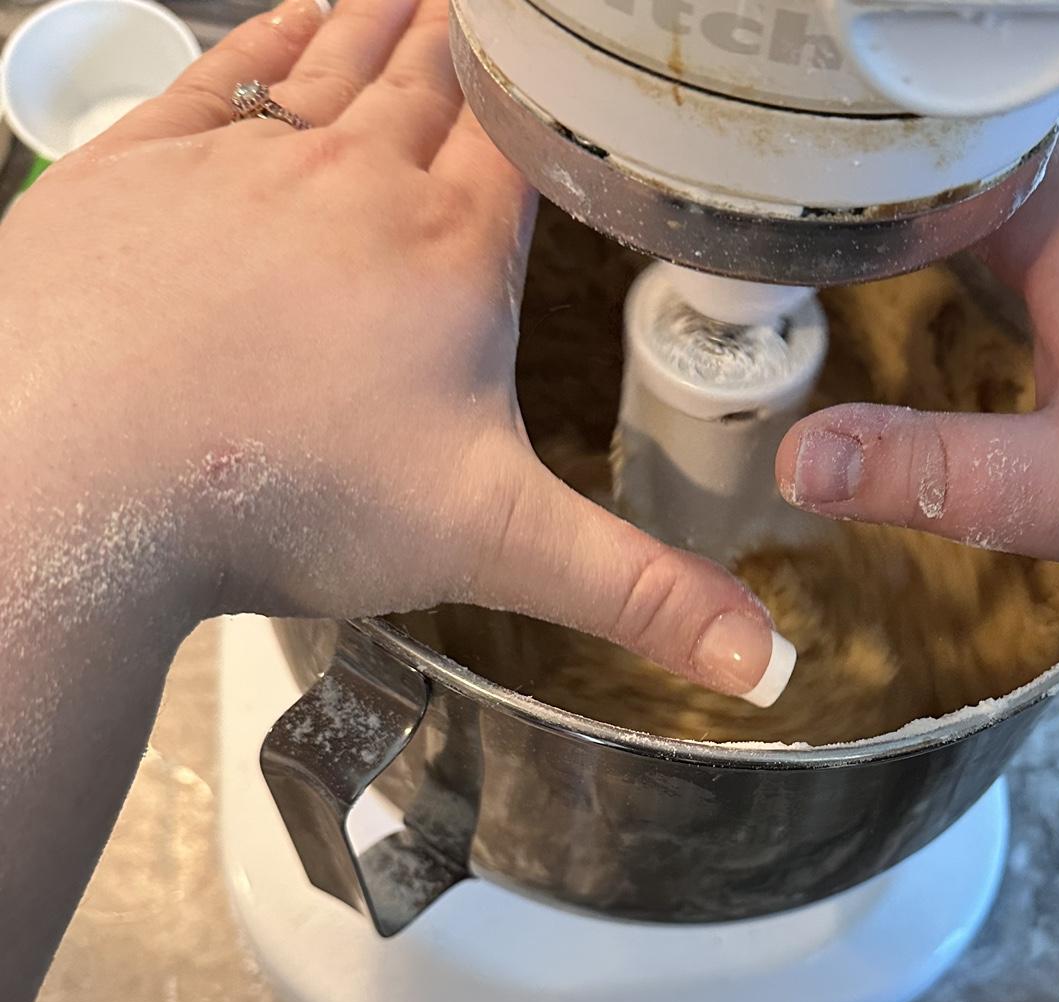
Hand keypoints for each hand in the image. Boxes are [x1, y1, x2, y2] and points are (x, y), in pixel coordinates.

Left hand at [0, 0, 784, 700]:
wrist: (73, 474)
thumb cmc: (286, 499)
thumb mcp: (494, 549)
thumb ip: (638, 595)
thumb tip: (770, 663)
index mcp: (451, 258)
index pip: (524, 140)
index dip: (561, 87)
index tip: (587, 45)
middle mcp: (352, 184)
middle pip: (434, 83)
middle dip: (481, 38)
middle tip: (512, 8)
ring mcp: (240, 164)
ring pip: (337, 58)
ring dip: (389, 14)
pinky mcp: (139, 170)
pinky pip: (223, 70)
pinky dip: (272, 32)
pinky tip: (298, 12)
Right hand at [776, 66, 1058, 599]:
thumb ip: (933, 475)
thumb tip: (799, 462)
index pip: (911, 143)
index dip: (824, 169)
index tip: (758, 209)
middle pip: (960, 101)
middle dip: (872, 139)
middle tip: (783, 186)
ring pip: (1020, 96)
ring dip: (942, 127)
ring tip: (857, 174)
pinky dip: (1009, 131)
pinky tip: (978, 176)